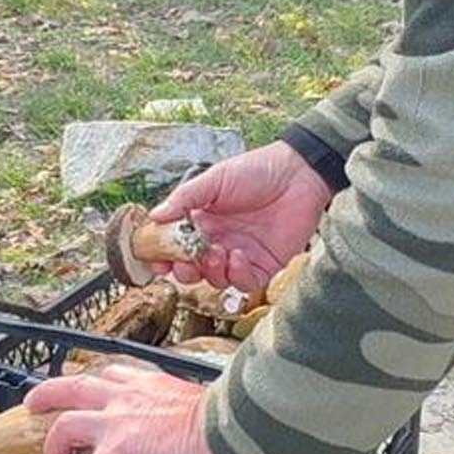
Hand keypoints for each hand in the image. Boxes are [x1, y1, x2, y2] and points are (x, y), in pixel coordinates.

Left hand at [28, 360, 240, 453]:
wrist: (231, 435)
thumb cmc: (227, 430)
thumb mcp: (196, 411)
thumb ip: (176, 421)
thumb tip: (180, 442)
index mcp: (147, 386)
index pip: (109, 377)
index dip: (91, 384)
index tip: (83, 389)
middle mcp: (125, 399)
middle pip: (73, 386)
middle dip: (48, 393)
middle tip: (33, 403)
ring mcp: (115, 426)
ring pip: (63, 427)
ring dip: (53, 447)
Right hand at [155, 140, 332, 295]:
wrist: (299, 174)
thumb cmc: (257, 170)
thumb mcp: (215, 180)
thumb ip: (185, 199)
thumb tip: (155, 216)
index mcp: (203, 220)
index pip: (176, 245)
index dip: (164, 255)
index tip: (157, 260)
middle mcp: (219, 239)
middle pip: (192, 268)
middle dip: (184, 270)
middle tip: (185, 261)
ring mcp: (240, 254)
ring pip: (216, 280)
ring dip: (210, 272)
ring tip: (216, 253)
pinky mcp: (264, 264)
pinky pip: (244, 283)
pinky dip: (236, 275)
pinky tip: (238, 255)